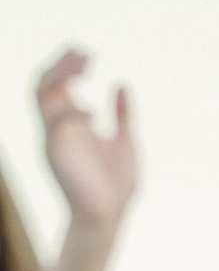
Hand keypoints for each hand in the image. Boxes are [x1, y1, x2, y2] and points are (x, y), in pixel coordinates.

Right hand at [34, 48, 138, 233]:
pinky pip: (55, 124)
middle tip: (85, 53)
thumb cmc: (115, 184)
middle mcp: (57, 128)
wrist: (110, 216)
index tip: (88, 54)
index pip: (57, 85)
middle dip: (61, 64)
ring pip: (42, 96)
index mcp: (71, 123)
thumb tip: (121, 83)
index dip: (67, 65)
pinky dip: (72, 112)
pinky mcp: (57, 154)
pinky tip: (94, 115)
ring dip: (62, 77)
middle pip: (44, 84)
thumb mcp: (125, 140)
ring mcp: (54, 139)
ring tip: (86, 66)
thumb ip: (122, 113)